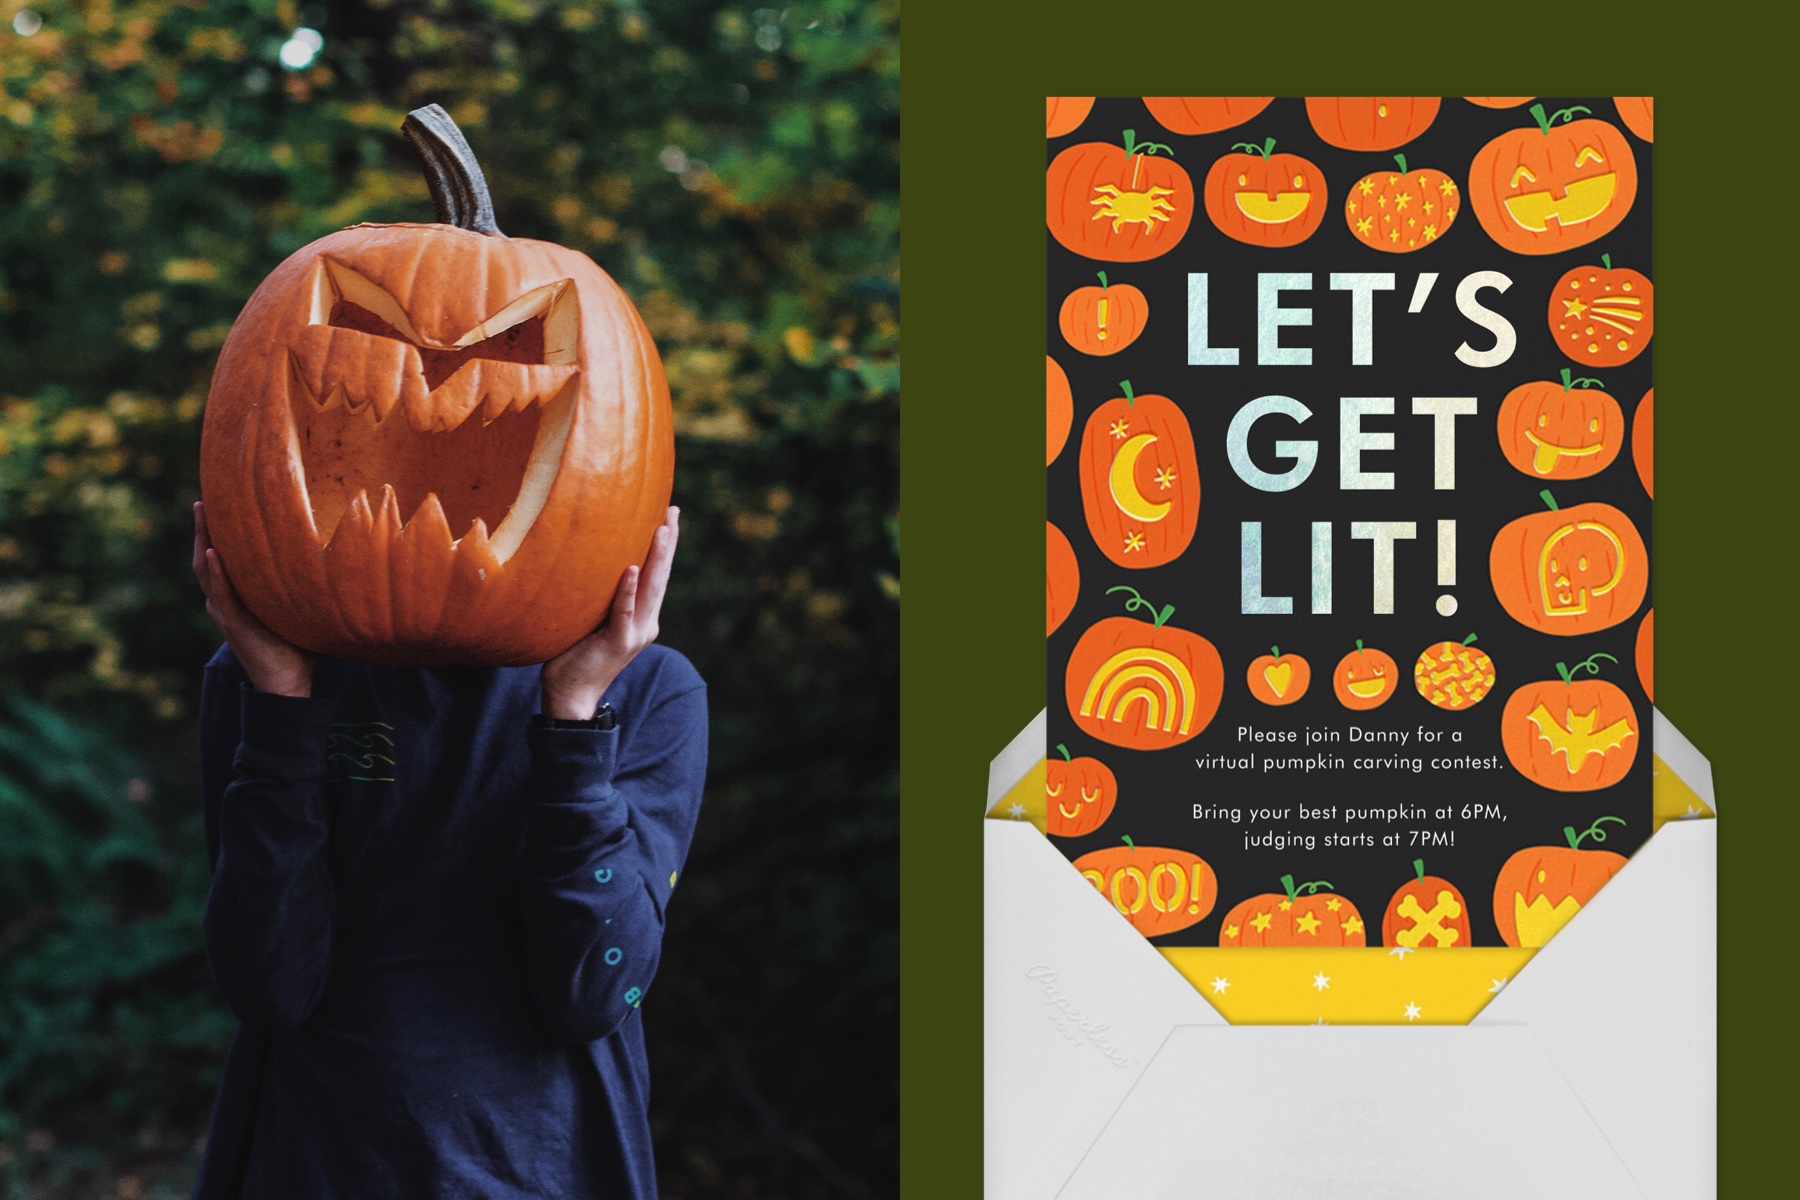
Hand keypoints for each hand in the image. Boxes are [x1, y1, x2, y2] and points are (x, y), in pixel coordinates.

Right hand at [193, 501, 312, 696]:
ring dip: (203, 540)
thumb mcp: (294, 608)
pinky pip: (222, 594)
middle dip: (203, 528)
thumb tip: (332, 559)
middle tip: (203, 499)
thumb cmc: (295, 647)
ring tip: (203, 512)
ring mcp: (225, 612)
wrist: (287, 682)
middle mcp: (224, 601)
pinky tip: (213, 552)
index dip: (215, 533)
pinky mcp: (234, 623)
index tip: (218, 505)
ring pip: (207, 570)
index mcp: (235, 597)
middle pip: (206, 557)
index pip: (220, 559)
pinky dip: (217, 573)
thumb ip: (301, 585)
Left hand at [540, 507, 678, 719]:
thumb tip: (581, 558)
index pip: (656, 574)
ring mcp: (635, 633)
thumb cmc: (573, 653)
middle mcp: (645, 623)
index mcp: (641, 616)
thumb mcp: (590, 617)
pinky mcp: (618, 642)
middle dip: (667, 543)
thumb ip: (596, 595)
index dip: (665, 546)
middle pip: (660, 576)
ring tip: (662, 530)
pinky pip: (624, 612)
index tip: (669, 515)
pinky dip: (628, 590)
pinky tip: (632, 568)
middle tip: (672, 511)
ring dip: (656, 558)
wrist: (570, 695)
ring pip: (650, 589)